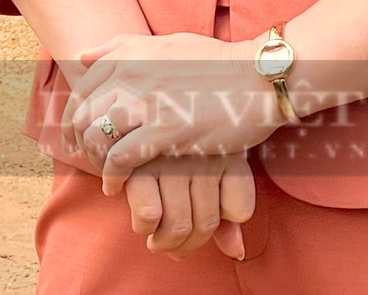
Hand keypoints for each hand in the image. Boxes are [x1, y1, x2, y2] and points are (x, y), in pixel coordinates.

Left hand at [62, 33, 281, 186]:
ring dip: (94, 159)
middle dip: (77, 139)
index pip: (82, 87)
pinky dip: (112, 175)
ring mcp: (146, 102)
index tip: (77, 133)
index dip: (74, 114)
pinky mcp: (165, 131)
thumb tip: (83, 55)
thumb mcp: (166, 42)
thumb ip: (122, 46)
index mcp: (129, 53)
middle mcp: (131, 74)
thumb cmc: (216, 62)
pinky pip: (121, 157)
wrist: (257, 77)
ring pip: (97, 135)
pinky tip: (116, 185)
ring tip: (102, 173)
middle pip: (83, 112)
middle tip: (84, 157)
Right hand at [119, 152, 256, 260]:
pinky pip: (149, 214)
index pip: (238, 211)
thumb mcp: (211, 168)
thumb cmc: (175, 146)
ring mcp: (172, 159)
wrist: (128, 112)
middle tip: (169, 247)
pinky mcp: (138, 162)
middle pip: (206, 223)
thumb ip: (226, 210)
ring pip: (179, 224)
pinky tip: (139, 220)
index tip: (196, 225)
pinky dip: (143, 225)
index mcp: (228, 152)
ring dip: (163, 241)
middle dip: (185, 245)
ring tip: (153, 237)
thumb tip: (238, 254)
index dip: (219, 226)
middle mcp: (204, 154)